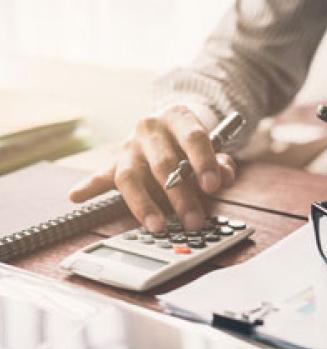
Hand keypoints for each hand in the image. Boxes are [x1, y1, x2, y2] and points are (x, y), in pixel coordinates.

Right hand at [69, 106, 235, 231]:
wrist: (167, 125)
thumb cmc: (190, 142)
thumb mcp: (212, 147)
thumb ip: (221, 163)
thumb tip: (223, 178)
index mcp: (177, 118)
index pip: (193, 138)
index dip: (204, 162)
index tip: (213, 186)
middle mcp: (150, 128)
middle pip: (163, 163)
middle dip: (180, 195)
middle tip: (193, 220)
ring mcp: (129, 145)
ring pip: (130, 176)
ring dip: (143, 204)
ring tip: (157, 226)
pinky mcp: (114, 161)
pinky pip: (100, 175)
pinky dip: (88, 187)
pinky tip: (76, 196)